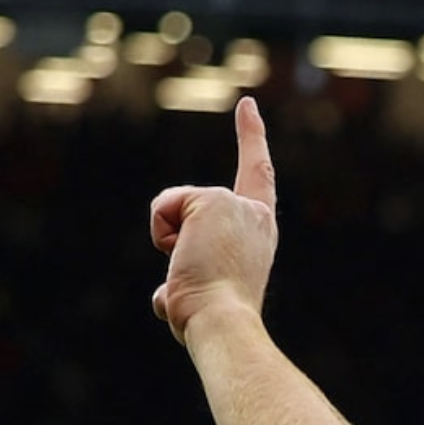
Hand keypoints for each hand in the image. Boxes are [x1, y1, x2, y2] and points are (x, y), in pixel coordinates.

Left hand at [149, 97, 279, 342]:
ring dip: (170, 243)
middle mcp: (254, 213)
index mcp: (260, 232)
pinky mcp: (212, 200)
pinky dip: (163, 235)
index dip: (251, 138)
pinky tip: (184, 257)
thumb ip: (190, 285)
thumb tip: (164, 300)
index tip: (246, 104)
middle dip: (196, 200)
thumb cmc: (213, 319)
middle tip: (232, 139)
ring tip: (193, 270)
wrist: (223, 320)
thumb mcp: (204, 293)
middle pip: (196, 198)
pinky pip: (164, 209)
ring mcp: (235, 204)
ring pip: (174, 210)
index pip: (257, 177)